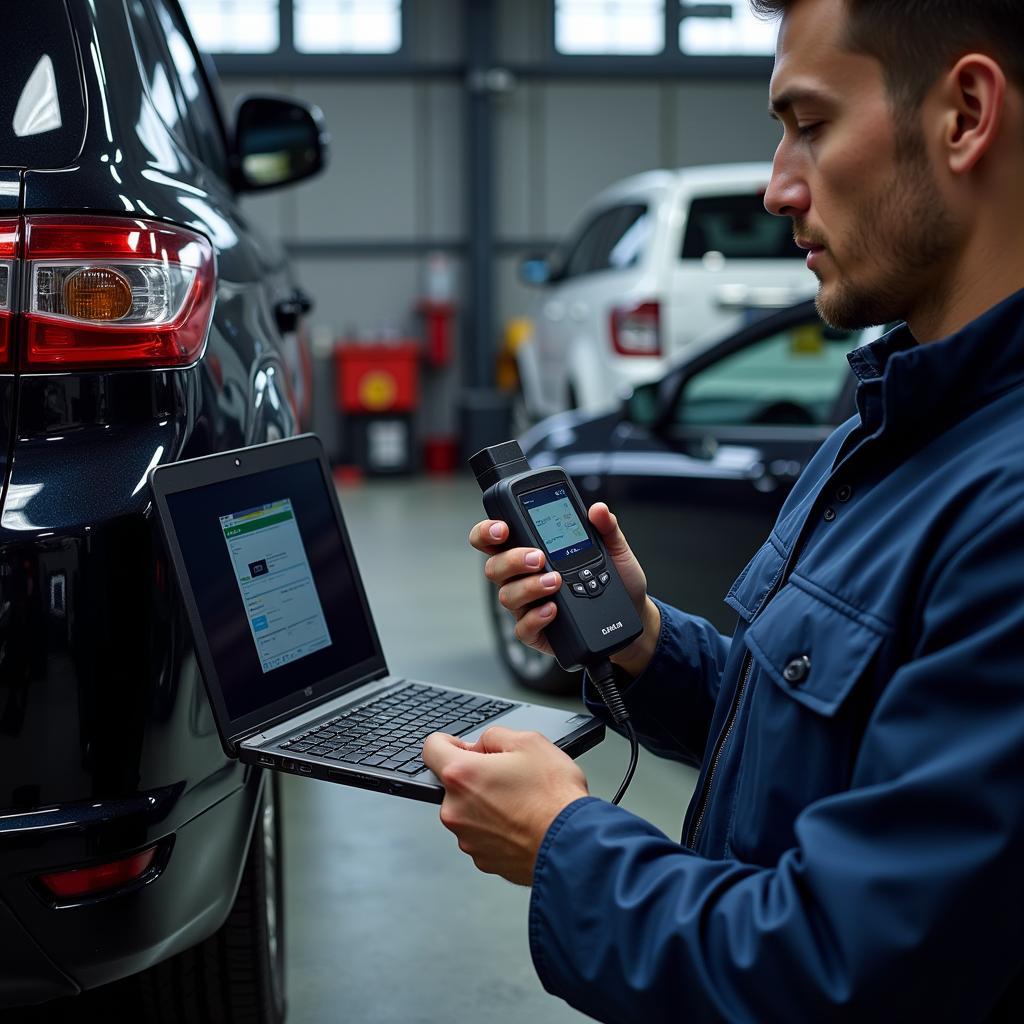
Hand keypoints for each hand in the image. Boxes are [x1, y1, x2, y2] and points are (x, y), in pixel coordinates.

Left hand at [421, 726, 588, 884]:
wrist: (573, 844)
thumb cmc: (554, 796)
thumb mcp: (529, 742)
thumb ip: (494, 736)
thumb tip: (482, 745)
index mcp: (461, 775)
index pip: (431, 748)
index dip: (448, 741)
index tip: (461, 746)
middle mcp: (456, 810)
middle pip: (454, 783)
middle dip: (476, 776)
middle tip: (509, 776)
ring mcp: (467, 839)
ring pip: (469, 811)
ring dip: (487, 804)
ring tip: (522, 802)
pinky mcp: (483, 860)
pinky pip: (482, 835)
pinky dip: (497, 828)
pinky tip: (522, 822)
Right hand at [469, 502, 660, 677]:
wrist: (632, 614)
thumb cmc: (615, 580)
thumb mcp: (615, 550)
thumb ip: (606, 528)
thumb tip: (598, 509)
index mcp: (531, 551)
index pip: (495, 539)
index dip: (488, 531)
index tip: (502, 528)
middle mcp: (522, 578)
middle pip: (494, 566)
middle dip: (512, 559)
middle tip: (538, 557)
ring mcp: (527, 605)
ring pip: (506, 595)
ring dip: (529, 586)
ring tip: (556, 581)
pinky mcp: (536, 631)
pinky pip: (522, 628)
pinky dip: (536, 617)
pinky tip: (554, 609)